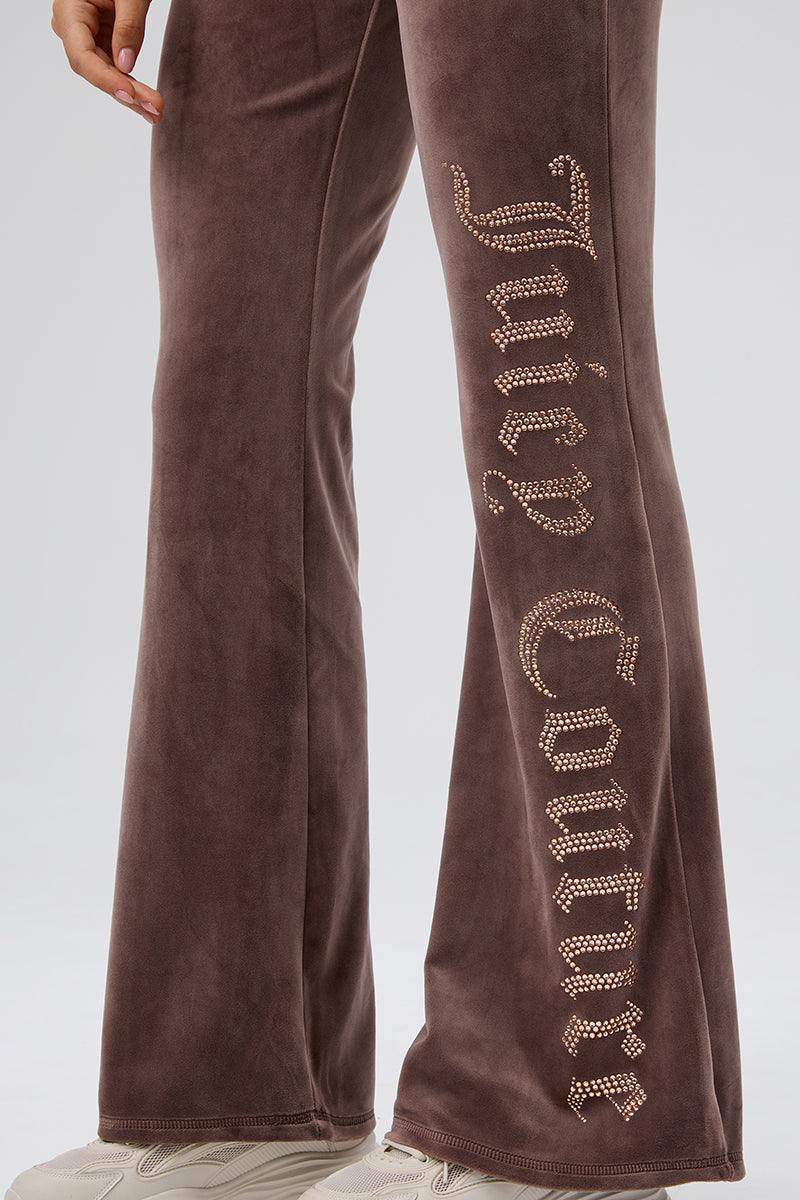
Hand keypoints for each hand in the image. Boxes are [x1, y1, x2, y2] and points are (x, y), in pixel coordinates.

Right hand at [51, 0, 162, 123]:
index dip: (106, 80)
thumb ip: (129, 26)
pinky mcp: (101, 41)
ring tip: (156, 113)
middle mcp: (72, 27)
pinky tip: (149, 102)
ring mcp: (86, 36)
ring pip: (106, 74)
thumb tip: (126, 65)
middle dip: (126, 94)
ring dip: (132, 96)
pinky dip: (132, 85)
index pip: (82, 57)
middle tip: (155, 111)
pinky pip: (115, 68)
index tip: (130, 94)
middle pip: (95, 71)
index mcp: (69, 11)